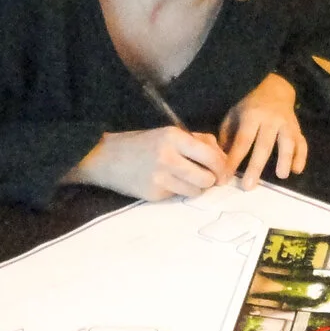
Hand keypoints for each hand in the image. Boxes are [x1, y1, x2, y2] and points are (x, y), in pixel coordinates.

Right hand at [74, 126, 231, 200]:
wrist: (107, 158)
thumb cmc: (142, 144)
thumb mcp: (168, 133)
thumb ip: (197, 141)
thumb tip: (221, 156)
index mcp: (174, 137)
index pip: (211, 156)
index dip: (222, 166)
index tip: (222, 171)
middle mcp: (168, 157)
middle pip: (207, 178)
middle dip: (211, 180)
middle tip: (207, 177)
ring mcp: (160, 178)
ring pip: (196, 191)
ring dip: (196, 187)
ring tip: (187, 180)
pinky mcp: (154, 194)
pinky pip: (179, 196)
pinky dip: (179, 191)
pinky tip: (168, 183)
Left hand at [218, 72, 306, 188]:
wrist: (275, 88)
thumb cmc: (250, 105)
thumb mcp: (234, 114)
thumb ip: (227, 136)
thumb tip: (219, 160)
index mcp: (251, 116)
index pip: (242, 141)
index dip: (233, 160)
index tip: (225, 177)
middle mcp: (271, 120)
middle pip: (264, 145)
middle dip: (256, 167)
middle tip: (249, 186)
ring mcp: (287, 124)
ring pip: (288, 143)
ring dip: (285, 159)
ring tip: (281, 176)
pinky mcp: (298, 129)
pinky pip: (302, 143)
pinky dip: (301, 156)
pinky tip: (296, 170)